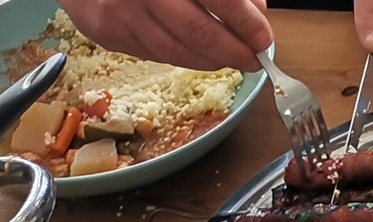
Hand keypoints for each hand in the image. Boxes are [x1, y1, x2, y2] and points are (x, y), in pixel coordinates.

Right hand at [56, 0, 275, 71]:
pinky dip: (183, 59)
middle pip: (198, 32)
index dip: (245, 22)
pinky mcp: (108, 32)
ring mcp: (122, 14)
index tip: (263, 38)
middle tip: (254, 59)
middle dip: (233, 52)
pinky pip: (153, 54)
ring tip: (231, 60)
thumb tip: (256, 7)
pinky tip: (201, 57)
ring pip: (175, 52)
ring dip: (211, 62)